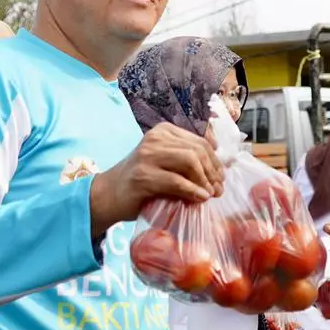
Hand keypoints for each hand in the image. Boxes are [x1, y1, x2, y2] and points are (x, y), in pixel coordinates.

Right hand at [89, 123, 223, 235]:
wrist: (108, 195)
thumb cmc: (141, 181)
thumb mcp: (165, 164)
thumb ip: (186, 161)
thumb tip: (219, 171)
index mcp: (163, 131)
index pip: (199, 141)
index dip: (215, 160)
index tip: (221, 177)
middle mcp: (155, 138)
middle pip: (197, 150)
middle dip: (212, 172)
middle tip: (218, 190)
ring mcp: (147, 155)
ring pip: (189, 161)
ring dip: (204, 180)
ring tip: (210, 194)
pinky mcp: (142, 176)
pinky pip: (176, 181)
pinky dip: (192, 190)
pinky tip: (200, 198)